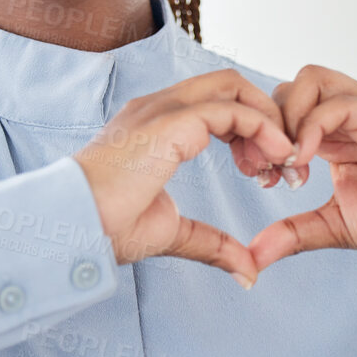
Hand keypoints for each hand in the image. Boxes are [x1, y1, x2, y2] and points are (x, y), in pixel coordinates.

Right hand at [75, 69, 297, 288]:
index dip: (249, 132)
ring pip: (233, 87)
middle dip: (266, 116)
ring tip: (283, 163)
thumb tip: (248, 271)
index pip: (214, 103)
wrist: (73, 227)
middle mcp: (158, 108)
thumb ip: (211, 243)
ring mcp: (163, 109)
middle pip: (228, 84)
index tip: (265, 175)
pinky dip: (263, 128)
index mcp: (155, 126)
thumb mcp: (171, 233)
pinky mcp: (171, 123)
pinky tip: (275, 158)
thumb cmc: (105, 229)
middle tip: (283, 164)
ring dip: (269, 120)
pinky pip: (233, 110)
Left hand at [248, 64, 356, 275]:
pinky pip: (340, 104)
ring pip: (310, 82)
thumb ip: (293, 233)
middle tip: (268, 167)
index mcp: (333, 134)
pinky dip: (312, 126)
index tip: (260, 176)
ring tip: (288, 162)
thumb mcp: (334, 226)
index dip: (262, 137)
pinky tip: (304, 160)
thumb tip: (254, 254)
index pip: (282, 109)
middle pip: (290, 88)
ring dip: (288, 119)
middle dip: (268, 124)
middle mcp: (348, 115)